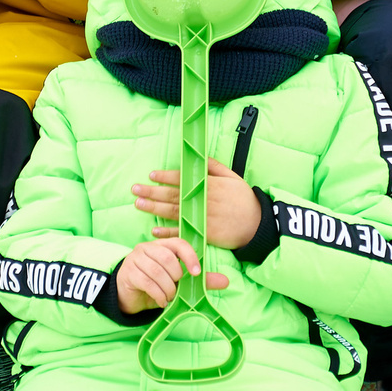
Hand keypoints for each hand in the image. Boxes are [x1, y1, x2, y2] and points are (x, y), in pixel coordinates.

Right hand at [115, 238, 228, 314]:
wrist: (131, 296)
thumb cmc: (157, 284)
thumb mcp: (180, 282)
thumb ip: (201, 280)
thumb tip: (225, 281)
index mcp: (162, 244)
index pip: (179, 244)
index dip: (190, 258)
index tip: (197, 274)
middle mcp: (147, 248)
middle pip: (168, 258)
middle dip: (177, 278)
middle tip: (177, 290)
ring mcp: (135, 259)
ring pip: (157, 271)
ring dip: (168, 288)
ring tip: (169, 297)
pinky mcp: (128, 273)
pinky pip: (147, 282)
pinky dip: (158, 294)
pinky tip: (161, 301)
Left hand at [131, 158, 261, 248]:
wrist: (256, 224)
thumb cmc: (244, 199)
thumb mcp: (232, 177)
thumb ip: (214, 166)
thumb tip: (198, 157)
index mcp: (208, 185)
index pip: (182, 178)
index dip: (165, 176)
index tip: (151, 175)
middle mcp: (202, 200)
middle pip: (172, 195)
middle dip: (152, 191)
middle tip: (135, 189)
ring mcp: (201, 218)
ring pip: (172, 212)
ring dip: (153, 208)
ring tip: (138, 204)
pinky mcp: (203, 233)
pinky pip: (182, 232)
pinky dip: (167, 232)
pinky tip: (154, 230)